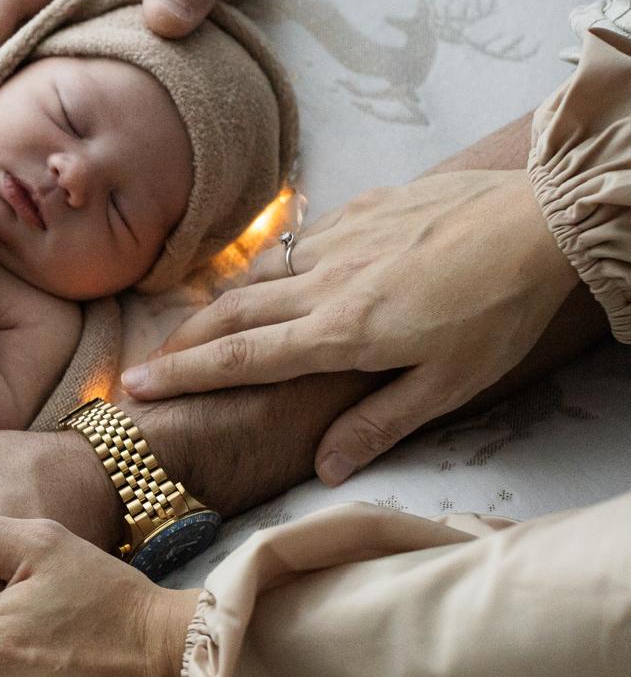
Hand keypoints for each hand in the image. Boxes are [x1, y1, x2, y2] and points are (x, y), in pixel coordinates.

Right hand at [120, 170, 580, 483]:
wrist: (542, 219)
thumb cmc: (501, 311)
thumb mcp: (449, 385)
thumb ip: (379, 423)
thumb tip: (323, 467)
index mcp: (340, 332)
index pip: (240, 359)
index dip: (182, 376)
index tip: (134, 388)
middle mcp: (324, 283)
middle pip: (230, 315)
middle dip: (180, 344)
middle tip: (145, 368)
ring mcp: (339, 240)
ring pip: (259, 276)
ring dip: (221, 307)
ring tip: (200, 332)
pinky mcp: (361, 208)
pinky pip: (299, 242)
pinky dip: (273, 268)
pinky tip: (278, 280)